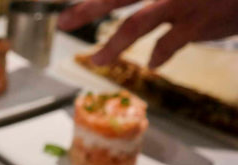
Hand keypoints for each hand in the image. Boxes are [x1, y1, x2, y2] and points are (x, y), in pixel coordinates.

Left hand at [58, 0, 237, 67]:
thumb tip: (115, 2)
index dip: (90, 1)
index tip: (61, 7)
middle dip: (85, 10)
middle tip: (61, 22)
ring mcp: (182, 2)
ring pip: (135, 24)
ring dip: (112, 46)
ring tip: (97, 60)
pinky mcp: (198, 23)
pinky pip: (169, 44)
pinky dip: (158, 56)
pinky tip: (153, 64)